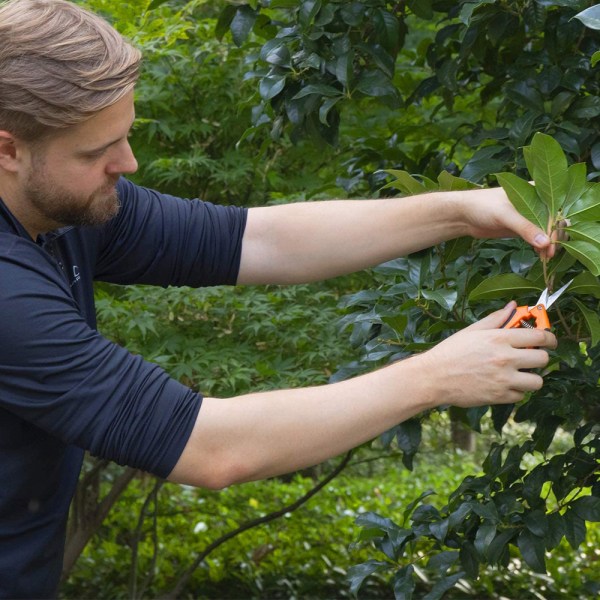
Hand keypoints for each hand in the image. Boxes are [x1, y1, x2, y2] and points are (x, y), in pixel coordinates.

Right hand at [417, 302, 556, 407]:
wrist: (433, 377)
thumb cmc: (450, 352)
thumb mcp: (472, 331)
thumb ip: (495, 319)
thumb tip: (513, 306)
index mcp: (499, 338)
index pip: (539, 336)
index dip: (549, 337)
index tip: (549, 340)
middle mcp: (505, 358)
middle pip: (543, 359)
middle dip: (540, 357)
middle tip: (530, 357)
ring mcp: (503, 379)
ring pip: (537, 381)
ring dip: (531, 377)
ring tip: (519, 373)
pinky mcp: (499, 396)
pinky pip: (521, 395)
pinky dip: (516, 391)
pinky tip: (504, 384)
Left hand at [456, 187, 554, 258]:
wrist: (463, 215)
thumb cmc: (483, 206)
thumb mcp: (505, 215)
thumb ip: (525, 227)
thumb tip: (546, 242)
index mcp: (535, 191)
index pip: (554, 208)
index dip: (557, 225)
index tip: (553, 242)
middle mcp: (535, 202)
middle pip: (553, 221)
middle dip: (554, 237)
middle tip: (550, 253)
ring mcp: (528, 216)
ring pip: (546, 231)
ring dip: (548, 244)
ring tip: (545, 257)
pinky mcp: (521, 228)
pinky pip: (536, 237)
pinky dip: (540, 246)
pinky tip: (540, 254)